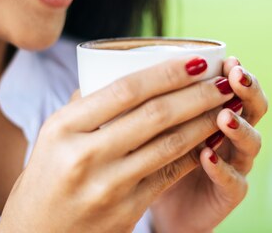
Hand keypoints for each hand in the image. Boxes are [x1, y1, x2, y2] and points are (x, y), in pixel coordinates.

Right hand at [0, 56, 236, 232]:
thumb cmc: (45, 180)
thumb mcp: (51, 136)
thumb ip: (86, 105)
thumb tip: (122, 73)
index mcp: (64, 127)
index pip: (126, 89)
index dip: (168, 72)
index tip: (197, 61)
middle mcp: (86, 155)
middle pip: (155, 114)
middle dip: (198, 95)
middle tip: (223, 82)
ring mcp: (108, 186)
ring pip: (170, 144)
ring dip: (205, 122)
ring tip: (226, 106)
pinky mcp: (126, 211)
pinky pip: (170, 174)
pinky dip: (195, 154)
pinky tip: (211, 139)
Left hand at [150, 57, 267, 232]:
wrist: (162, 206)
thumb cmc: (157, 154)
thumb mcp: (153, 122)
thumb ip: (152, 97)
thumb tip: (124, 63)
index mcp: (218, 110)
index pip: (236, 85)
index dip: (234, 71)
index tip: (227, 58)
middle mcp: (233, 134)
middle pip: (254, 108)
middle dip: (248, 90)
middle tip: (236, 78)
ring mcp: (235, 164)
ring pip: (251, 142)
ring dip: (239, 126)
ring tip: (223, 117)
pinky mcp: (230, 193)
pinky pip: (234, 181)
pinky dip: (222, 168)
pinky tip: (207, 156)